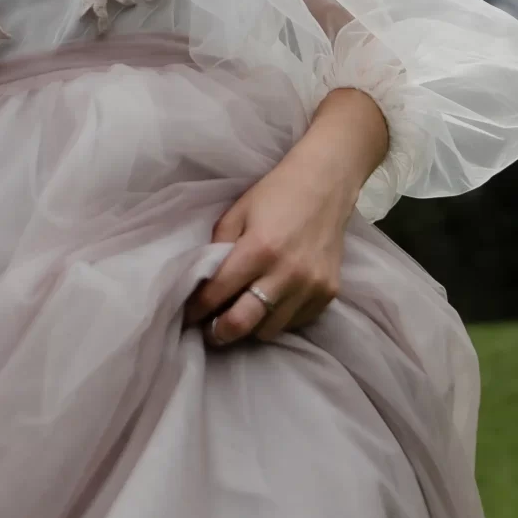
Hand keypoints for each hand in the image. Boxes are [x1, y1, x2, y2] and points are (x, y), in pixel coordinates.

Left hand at [186, 88, 388, 347]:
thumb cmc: (277, 193)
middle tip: (210, 331)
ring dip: (251, 325)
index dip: (197, 310)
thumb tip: (203, 283)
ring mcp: (311, 287)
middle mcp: (286, 274)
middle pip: (242, 324)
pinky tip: (273, 300)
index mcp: (259, 250)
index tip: (188, 317)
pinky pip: (295, 322)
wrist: (327, 184)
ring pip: (269, 330)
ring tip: (243, 312)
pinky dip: (280, 317)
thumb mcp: (238, 212)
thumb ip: (218, 247)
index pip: (217, 293)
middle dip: (219, 333)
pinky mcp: (329, 293)